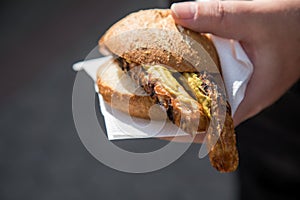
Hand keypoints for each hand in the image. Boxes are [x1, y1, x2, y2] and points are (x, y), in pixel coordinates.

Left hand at [171, 0, 299, 125]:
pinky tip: (184, 67)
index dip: (188, 130)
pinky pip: (218, 78)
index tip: (163, 128)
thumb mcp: (254, 18)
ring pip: (213, 95)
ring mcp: (246, 83)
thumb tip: (178, 14)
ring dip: (189, 94)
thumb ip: (216, 16)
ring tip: (162, 92)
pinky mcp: (243, 71)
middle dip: (182, 113)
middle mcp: (248, 94)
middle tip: (155, 108)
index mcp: (253, 95)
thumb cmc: (295, 22)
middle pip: (210, 113)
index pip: (216, 127)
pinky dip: (200, 75)